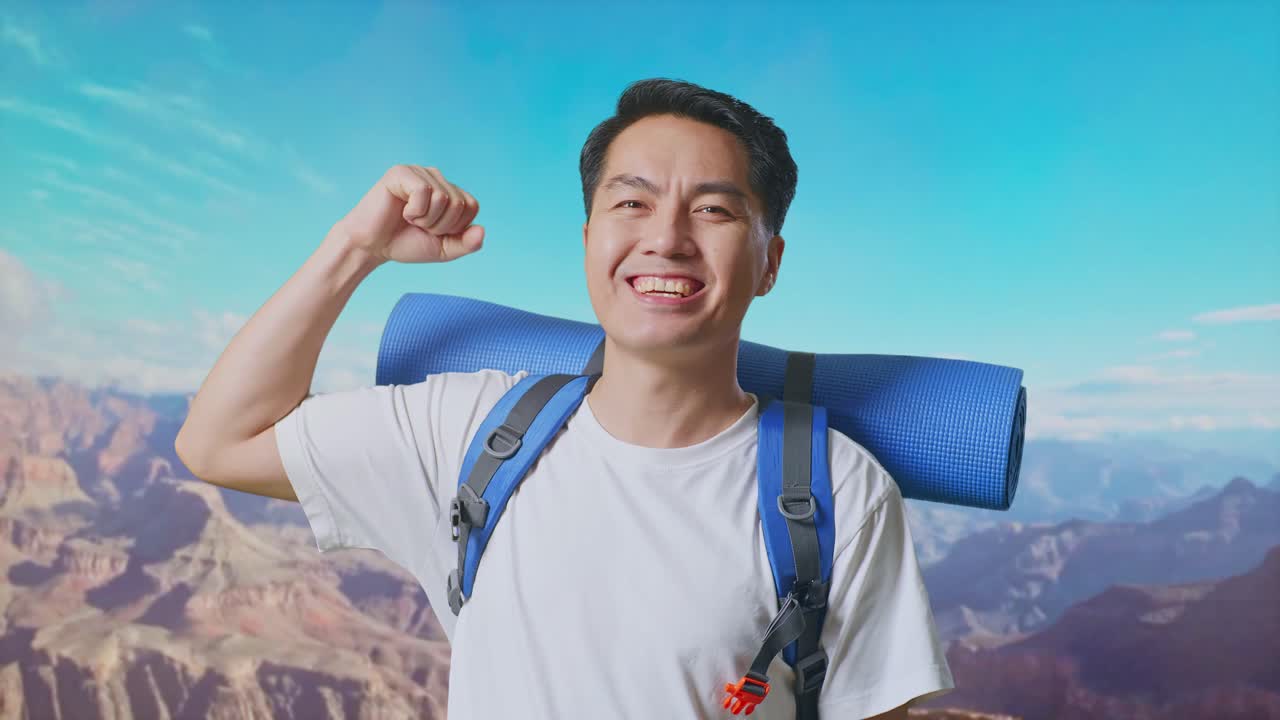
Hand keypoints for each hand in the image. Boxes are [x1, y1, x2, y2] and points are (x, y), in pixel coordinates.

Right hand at [330, 164, 483, 264]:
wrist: (372, 247)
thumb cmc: (406, 243)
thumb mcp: (444, 249)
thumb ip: (466, 243)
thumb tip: (482, 231)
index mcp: (449, 191)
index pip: (472, 206)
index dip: (456, 227)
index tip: (434, 231)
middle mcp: (436, 177)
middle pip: (459, 203)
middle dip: (440, 226)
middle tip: (419, 226)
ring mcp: (419, 172)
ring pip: (443, 198)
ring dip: (426, 220)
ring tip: (410, 219)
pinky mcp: (401, 172)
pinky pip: (423, 191)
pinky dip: (415, 210)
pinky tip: (402, 211)